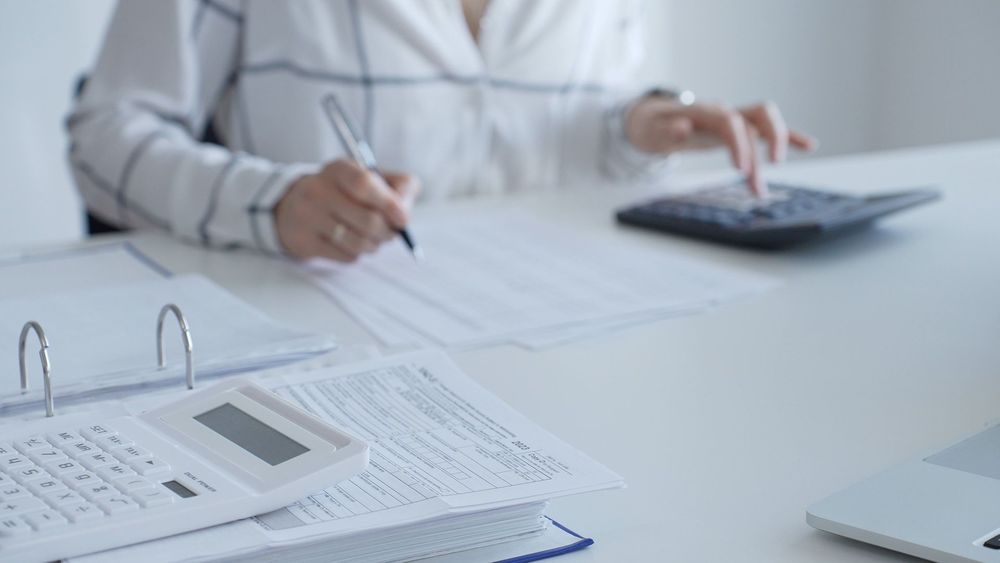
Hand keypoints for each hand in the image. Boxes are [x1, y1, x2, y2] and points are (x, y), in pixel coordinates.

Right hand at [274, 159, 419, 261]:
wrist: (292, 206)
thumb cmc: (343, 192)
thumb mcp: (367, 176)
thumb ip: (399, 185)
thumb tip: (406, 211)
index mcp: (338, 169)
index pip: (364, 184)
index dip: (389, 203)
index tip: (403, 219)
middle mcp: (318, 190)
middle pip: (368, 221)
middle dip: (388, 232)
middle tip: (391, 233)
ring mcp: (307, 216)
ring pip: (359, 243)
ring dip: (374, 245)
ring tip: (372, 238)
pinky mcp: (304, 241)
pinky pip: (346, 256)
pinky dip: (357, 253)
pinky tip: (350, 243)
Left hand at [625, 96, 816, 195]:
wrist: (654, 118)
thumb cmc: (653, 125)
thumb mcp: (651, 129)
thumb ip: (665, 130)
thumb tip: (681, 127)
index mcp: (706, 113)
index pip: (730, 123)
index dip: (739, 144)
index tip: (741, 170)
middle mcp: (726, 112)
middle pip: (758, 115)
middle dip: (771, 138)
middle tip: (771, 167)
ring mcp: (735, 119)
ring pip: (766, 124)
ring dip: (777, 147)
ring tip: (765, 188)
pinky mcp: (740, 129)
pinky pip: (768, 129)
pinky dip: (789, 135)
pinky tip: (809, 145)